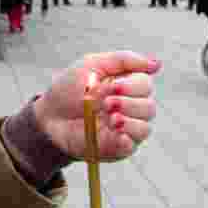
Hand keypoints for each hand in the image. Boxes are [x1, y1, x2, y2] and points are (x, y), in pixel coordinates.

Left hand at [33, 51, 161, 161]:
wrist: (49, 116)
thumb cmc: (69, 88)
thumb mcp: (93, 64)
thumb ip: (124, 60)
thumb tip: (157, 64)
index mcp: (126, 86)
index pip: (146, 84)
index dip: (132, 85)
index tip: (111, 86)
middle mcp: (130, 107)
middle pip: (149, 107)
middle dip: (128, 103)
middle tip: (105, 102)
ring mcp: (125, 128)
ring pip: (145, 127)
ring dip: (128, 120)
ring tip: (108, 117)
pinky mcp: (117, 147)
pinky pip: (132, 145)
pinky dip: (125, 137)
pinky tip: (111, 130)